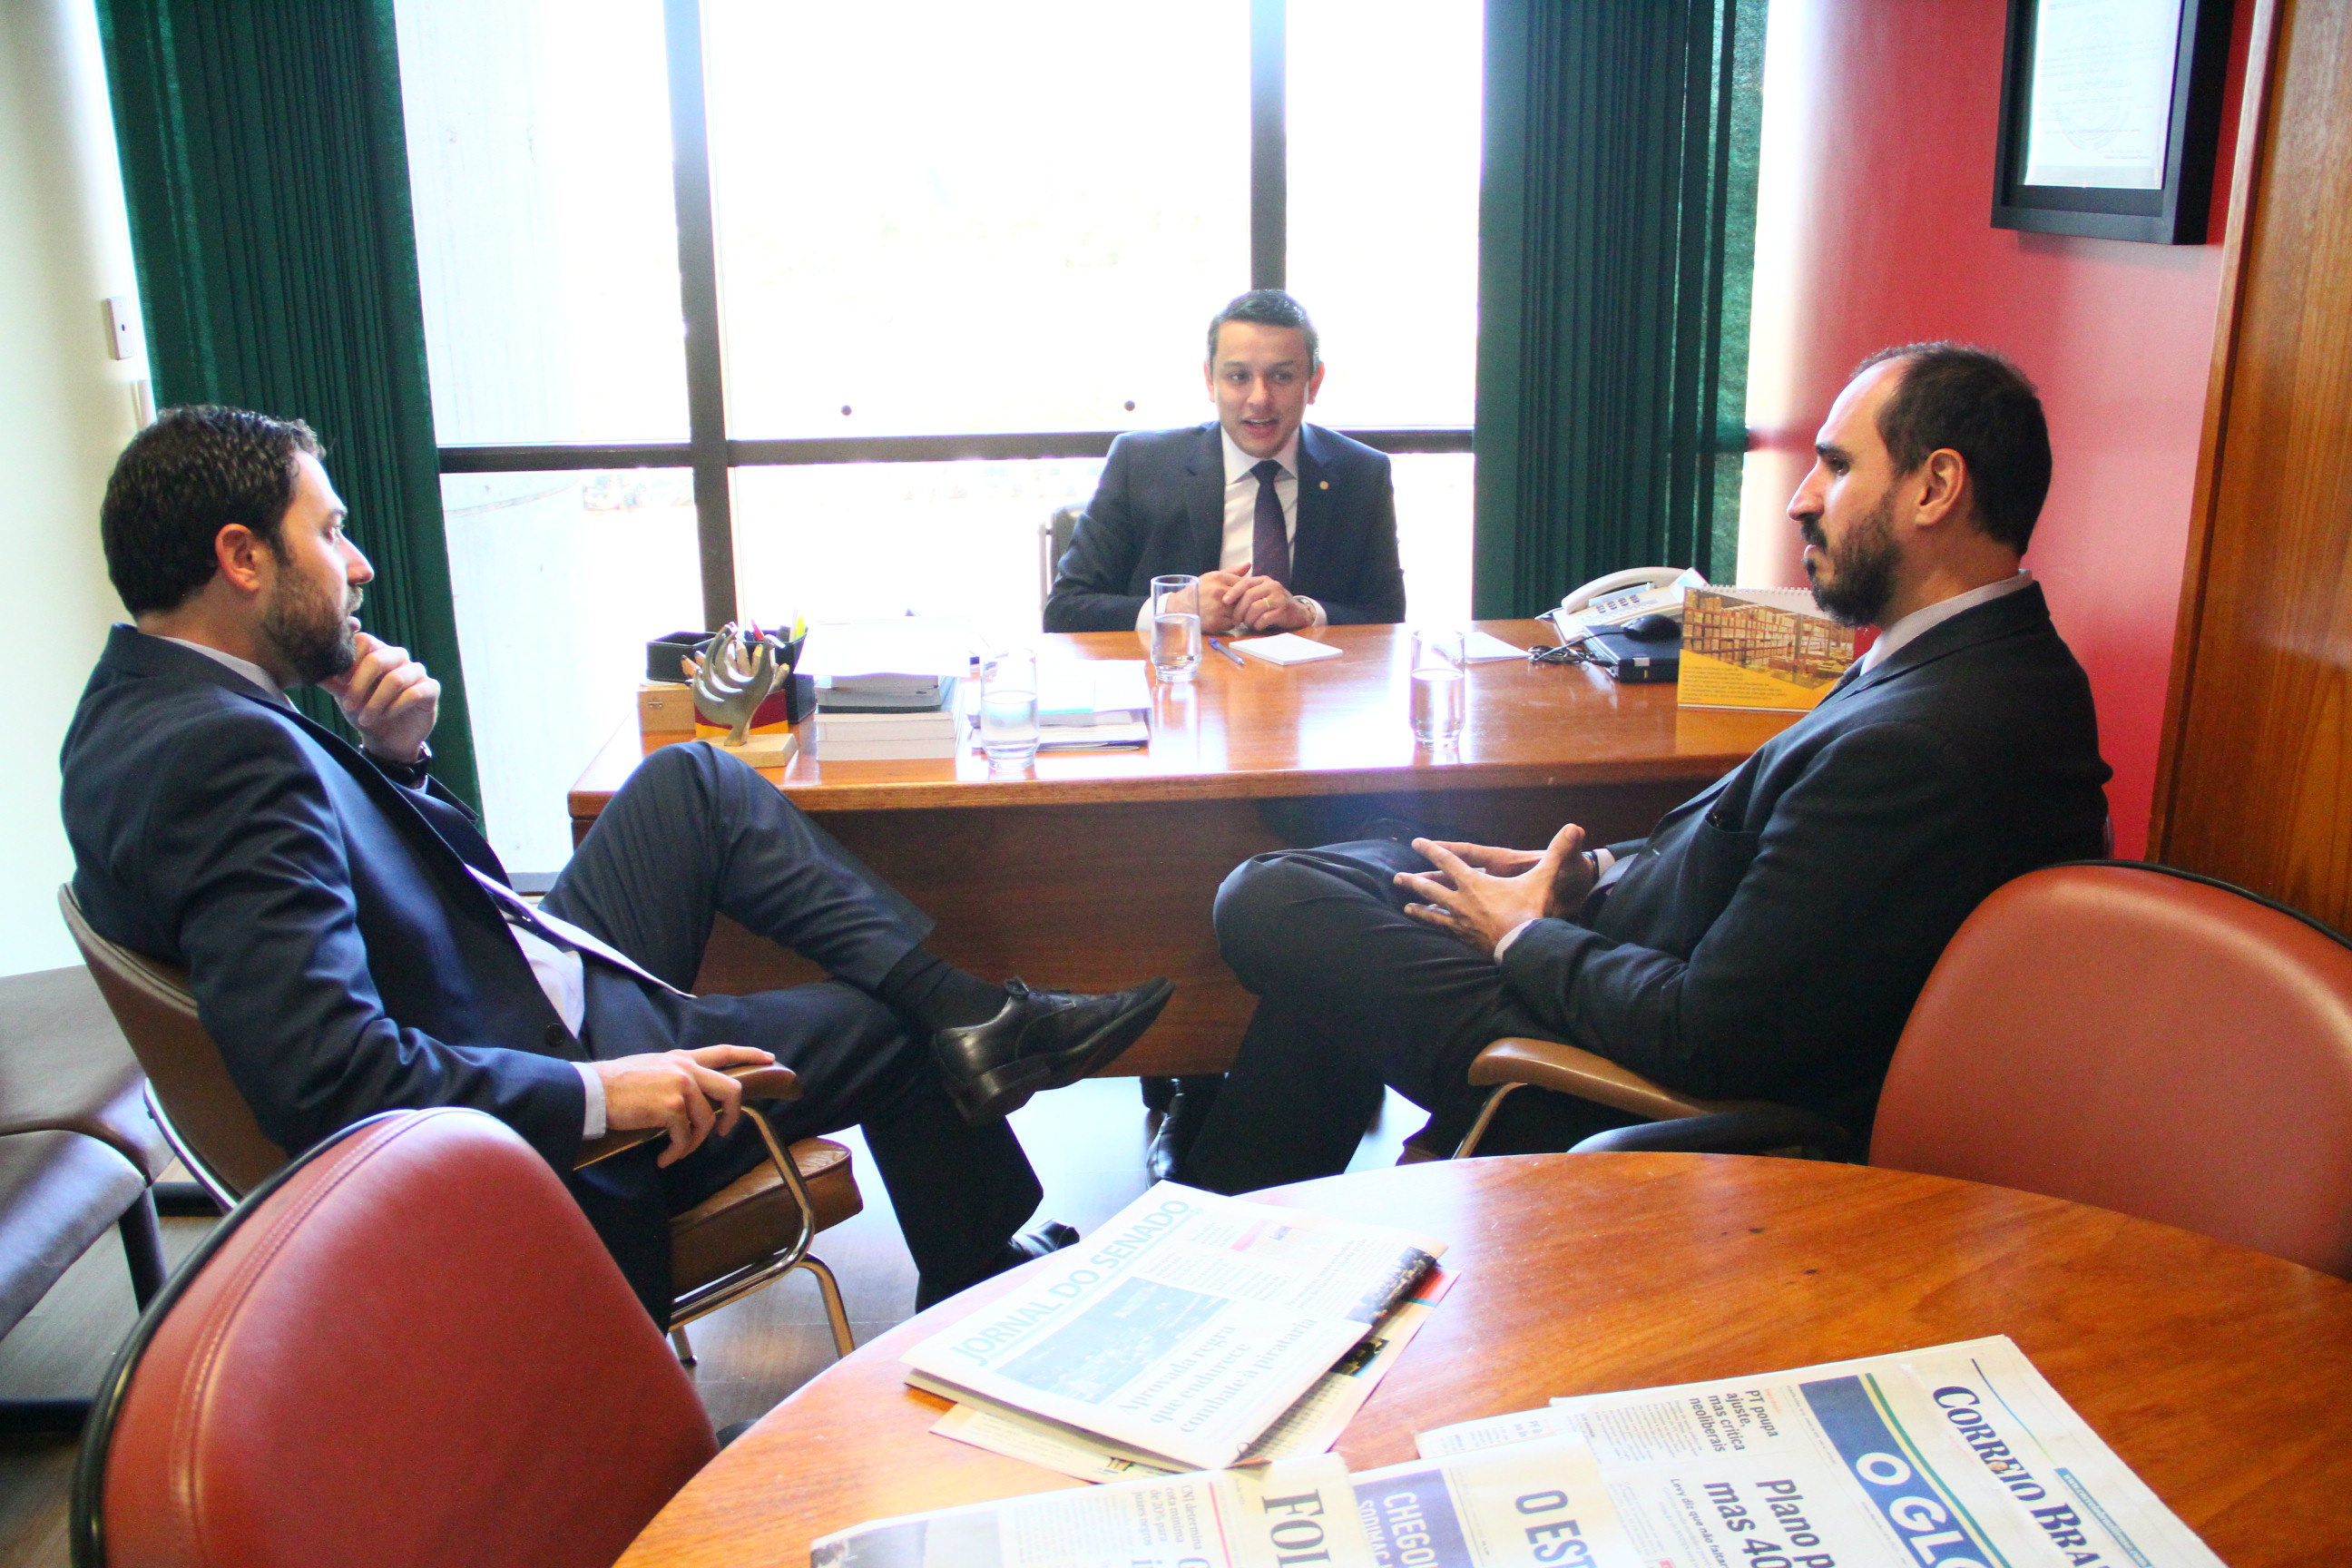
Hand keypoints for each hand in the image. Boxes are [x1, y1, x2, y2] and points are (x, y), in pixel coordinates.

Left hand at [323, 631, 439, 763]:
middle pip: (378, 659)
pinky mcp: (431, 689)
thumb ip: (333, 682)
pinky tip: (386, 717)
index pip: (363, 641)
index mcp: (376, 652)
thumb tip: (315, 671)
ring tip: (364, 719)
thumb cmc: (365, 711)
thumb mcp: (344, 697)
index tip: (339, 682)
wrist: (388, 739)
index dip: (349, 661)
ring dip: (375, 702)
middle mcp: (398, 657)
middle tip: (348, 706)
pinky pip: (414, 693)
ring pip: (396, 679)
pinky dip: (395, 707)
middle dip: (359, 686)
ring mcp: (416, 672)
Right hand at [594, 1044, 774, 1166]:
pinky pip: (685, 1138)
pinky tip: (664, 1158)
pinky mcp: (672, 1107)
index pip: (724, 1051)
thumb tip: (692, 1098)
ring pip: (706, 1122)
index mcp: (682, 1058)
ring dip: (692, 1144)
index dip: (750, 1054)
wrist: (594, 1091)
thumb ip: (676, 1075)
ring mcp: (681, 1086)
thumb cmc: (617, 1084)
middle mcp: (686, 1068)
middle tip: (722, 1131)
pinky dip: (676, 1153)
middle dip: (733, 1116)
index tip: (769, 1059)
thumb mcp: (652, 1068)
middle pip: (731, 1090)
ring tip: (675, 1152)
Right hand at [1195, 569, 1251, 633]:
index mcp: (1218, 578)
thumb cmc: (1199, 591)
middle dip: (1240, 602)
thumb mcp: (1212, 577)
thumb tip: (1248, 564)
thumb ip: (1232, 571)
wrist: (1179, 608)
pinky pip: (1232, 623)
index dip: (1243, 590)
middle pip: (1242, 598)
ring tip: (1226, 612)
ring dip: (1236, 613)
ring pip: (1238, 611)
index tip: (1239, 594)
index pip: (1242, 583)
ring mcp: (1217, 607)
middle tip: (1235, 604)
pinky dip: (1229, 623)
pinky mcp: (1215, 622)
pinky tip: (1221, 619)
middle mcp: (1218, 591)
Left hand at [1222, 568, 1314, 632]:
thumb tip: (1225, 596)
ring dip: (1248, 619)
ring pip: (1256, 608)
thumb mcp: (1262, 593)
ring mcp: (1279, 598)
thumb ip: (1247, 591)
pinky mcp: (1283, 610)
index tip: (1224, 601)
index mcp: (1264, 580)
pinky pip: (1264, 618)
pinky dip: (1258, 624)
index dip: (1233, 592)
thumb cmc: (1274, 604)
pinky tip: (1258, 626)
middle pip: (1249, 596)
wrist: (1298, 613)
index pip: (1245, 583)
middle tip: (1235, 620)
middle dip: (1239, 610)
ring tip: (1248, 624)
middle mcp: (1272, 586)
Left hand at [1395, 823, 1594, 954]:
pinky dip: (1432, 929)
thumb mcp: (1543, 878)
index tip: (1417, 843)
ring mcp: (1460, 923)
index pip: (1448, 861)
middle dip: (1414, 881)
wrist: (1525, 946)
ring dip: (1417, 909)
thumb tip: (1574, 828)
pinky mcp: (1464, 940)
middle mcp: (1461, 902)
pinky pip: (1442, 933)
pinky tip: (1426, 933)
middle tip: (1398, 877)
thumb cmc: (1531, 910)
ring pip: (1432, 914)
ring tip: (1405, 907)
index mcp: (1474, 883)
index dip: (1432, 850)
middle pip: (1431, 888)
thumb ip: (1557, 852)